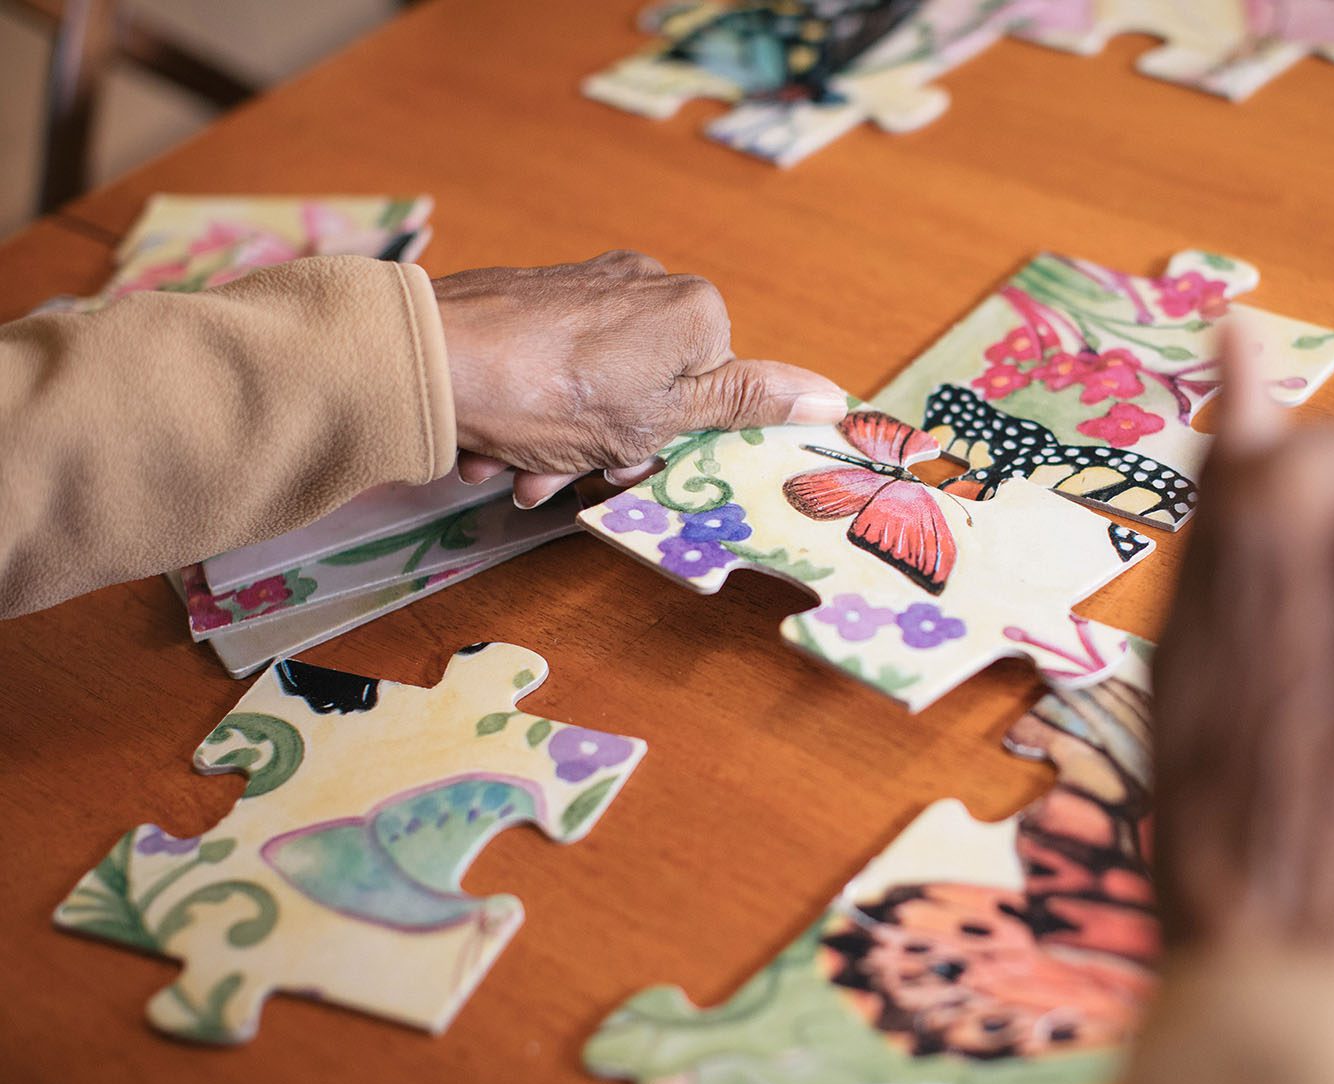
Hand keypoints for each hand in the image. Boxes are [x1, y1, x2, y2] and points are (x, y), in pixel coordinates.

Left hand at [434, 251, 846, 507]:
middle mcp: (644, 283)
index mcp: (693, 310)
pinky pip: (553, 370)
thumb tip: (834, 398)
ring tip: (517, 472)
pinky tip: (496, 448)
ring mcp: (586, 286)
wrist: (426, 359)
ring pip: (597, 389)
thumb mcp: (662, 417)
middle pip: (652, 393)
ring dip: (559, 447)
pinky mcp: (535, 297)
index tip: (626, 468)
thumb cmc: (548, 393)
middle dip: (605, 451)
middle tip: (562, 479)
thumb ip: (745, 404)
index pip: (714, 394)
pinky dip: (530, 415)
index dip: (671, 443)